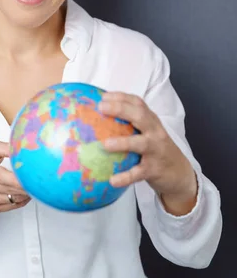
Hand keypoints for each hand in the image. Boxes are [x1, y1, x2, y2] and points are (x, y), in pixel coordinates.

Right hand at [0, 140, 29, 215]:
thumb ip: (5, 147)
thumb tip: (22, 146)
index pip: (4, 176)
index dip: (21, 178)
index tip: (34, 173)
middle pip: (12, 189)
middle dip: (29, 184)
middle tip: (40, 177)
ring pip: (15, 198)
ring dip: (27, 192)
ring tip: (33, 182)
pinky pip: (13, 205)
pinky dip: (22, 199)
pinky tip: (26, 191)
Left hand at [98, 93, 197, 207]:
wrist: (179, 173)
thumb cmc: (156, 150)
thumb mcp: (148, 133)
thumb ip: (130, 124)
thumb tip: (98, 120)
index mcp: (151, 121)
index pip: (138, 103)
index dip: (121, 97)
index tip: (103, 96)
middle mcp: (155, 132)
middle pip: (140, 116)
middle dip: (121, 109)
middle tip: (101, 108)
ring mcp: (155, 150)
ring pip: (140, 144)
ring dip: (123, 143)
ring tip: (105, 144)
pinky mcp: (154, 169)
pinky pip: (138, 173)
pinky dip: (125, 177)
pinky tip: (112, 180)